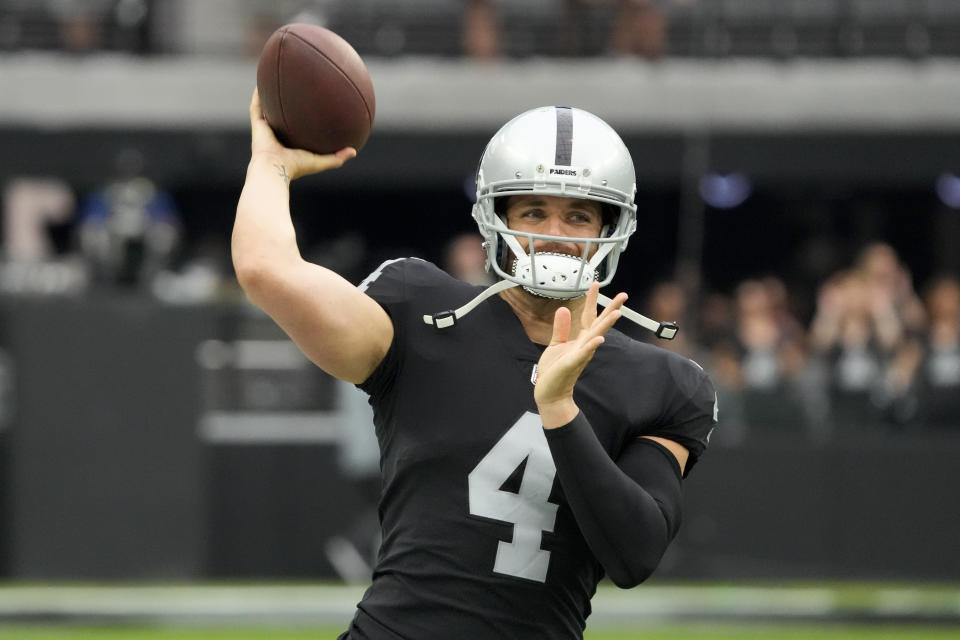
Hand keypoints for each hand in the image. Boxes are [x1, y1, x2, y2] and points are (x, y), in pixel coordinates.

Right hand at [248, 88, 355, 180]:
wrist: (274, 169)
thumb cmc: (296, 168)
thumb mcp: (320, 162)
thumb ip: (337, 157)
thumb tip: (354, 151)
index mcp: (289, 144)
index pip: (295, 128)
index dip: (301, 119)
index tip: (309, 107)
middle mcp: (277, 135)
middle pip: (281, 116)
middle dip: (286, 104)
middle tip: (294, 90)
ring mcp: (266, 130)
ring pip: (267, 109)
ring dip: (270, 96)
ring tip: (275, 80)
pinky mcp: (257, 125)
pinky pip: (256, 107)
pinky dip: (258, 95)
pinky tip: (263, 80)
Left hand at [535, 283, 625, 427]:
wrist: (550, 392)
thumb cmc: (554, 370)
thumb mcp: (555, 344)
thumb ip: (561, 328)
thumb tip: (562, 309)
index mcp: (580, 339)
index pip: (588, 316)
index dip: (591, 300)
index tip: (595, 284)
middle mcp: (584, 345)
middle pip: (600, 324)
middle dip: (611, 309)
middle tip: (623, 296)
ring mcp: (580, 354)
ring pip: (596, 336)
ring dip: (606, 325)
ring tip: (617, 313)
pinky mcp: (572, 364)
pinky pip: (584, 354)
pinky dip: (591, 346)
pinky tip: (598, 339)